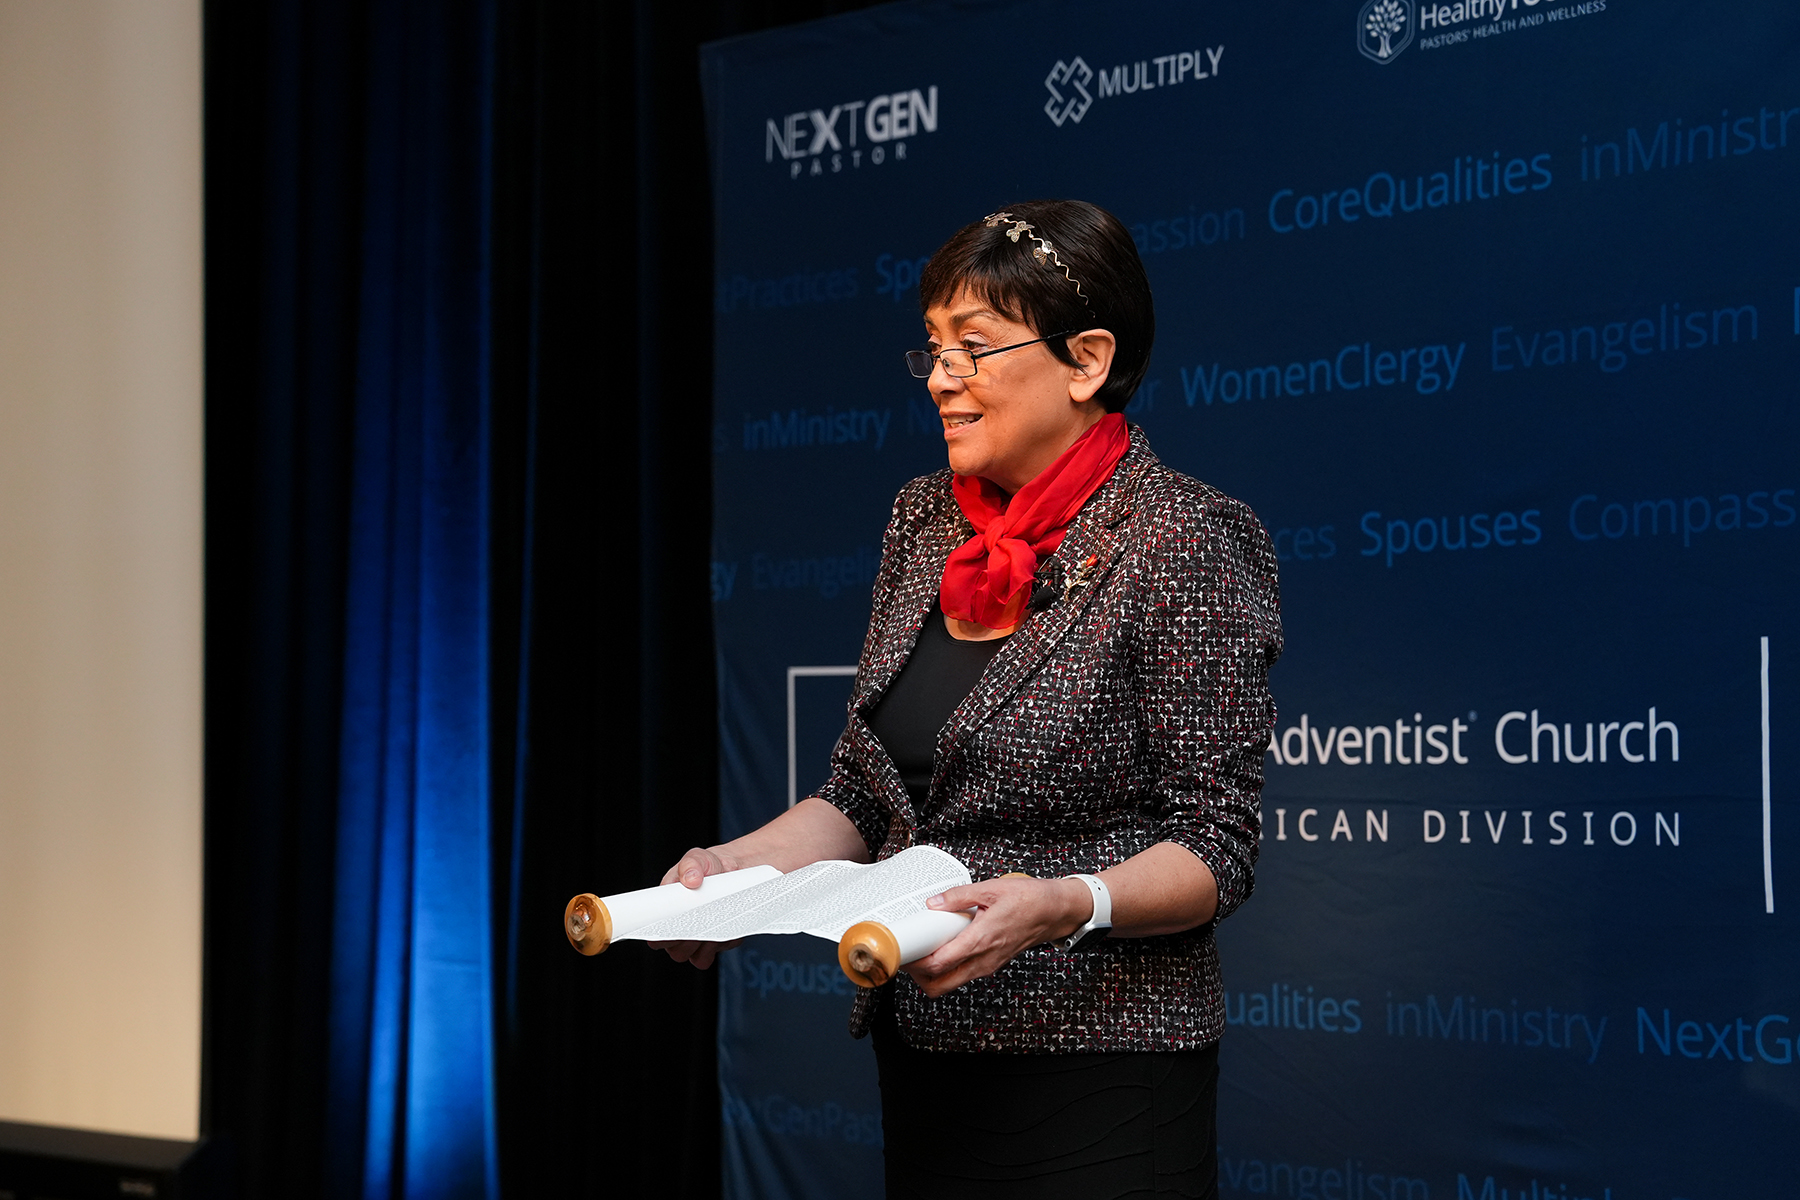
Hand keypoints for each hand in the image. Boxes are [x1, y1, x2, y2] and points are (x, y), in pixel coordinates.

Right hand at [648, 845, 743, 969]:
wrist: (736, 873)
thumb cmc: (710, 867)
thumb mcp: (699, 859)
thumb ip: (692, 865)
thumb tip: (691, 879)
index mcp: (666, 907)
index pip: (654, 932)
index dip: (662, 934)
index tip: (678, 925)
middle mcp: (678, 926)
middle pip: (673, 949)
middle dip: (687, 940)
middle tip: (702, 920)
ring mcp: (695, 938)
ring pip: (691, 956)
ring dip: (703, 944)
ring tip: (715, 922)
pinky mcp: (713, 946)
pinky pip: (709, 957)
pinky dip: (719, 946)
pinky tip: (725, 929)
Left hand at [902, 876, 1092, 996]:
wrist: (1056, 912)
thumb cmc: (1030, 900)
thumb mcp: (991, 889)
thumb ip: (959, 896)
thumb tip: (934, 902)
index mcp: (980, 941)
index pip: (938, 964)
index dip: (915, 963)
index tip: (902, 952)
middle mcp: (983, 960)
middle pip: (940, 985)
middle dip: (918, 976)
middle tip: (908, 955)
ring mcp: (988, 966)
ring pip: (951, 982)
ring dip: (933, 973)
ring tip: (924, 949)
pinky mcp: (991, 964)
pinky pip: (963, 974)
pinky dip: (948, 967)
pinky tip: (945, 946)